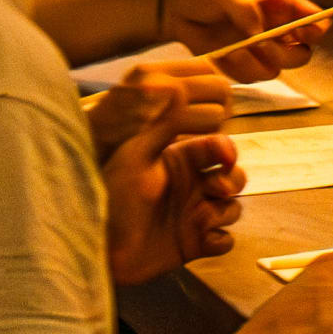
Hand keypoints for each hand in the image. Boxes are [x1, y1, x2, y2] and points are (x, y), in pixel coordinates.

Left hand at [98, 60, 246, 281]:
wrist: (98, 243)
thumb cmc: (112, 194)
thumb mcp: (135, 154)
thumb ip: (161, 124)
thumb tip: (179, 88)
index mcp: (180, 160)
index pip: (219, 148)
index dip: (227, 150)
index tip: (223, 157)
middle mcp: (192, 185)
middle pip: (235, 177)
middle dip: (233, 181)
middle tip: (216, 189)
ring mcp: (195, 215)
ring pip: (233, 208)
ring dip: (224, 212)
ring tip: (199, 219)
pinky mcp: (195, 245)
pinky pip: (225, 240)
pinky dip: (220, 239)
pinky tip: (203, 239)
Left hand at [156, 0, 331, 78]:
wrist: (174, 8)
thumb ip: (243, 7)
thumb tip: (257, 32)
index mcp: (280, 5)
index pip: (313, 20)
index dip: (315, 29)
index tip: (303, 32)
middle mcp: (275, 30)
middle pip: (301, 55)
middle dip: (286, 55)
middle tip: (263, 45)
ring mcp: (258, 51)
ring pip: (274, 71)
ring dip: (256, 64)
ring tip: (233, 50)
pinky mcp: (240, 66)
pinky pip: (248, 78)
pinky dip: (236, 70)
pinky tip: (221, 54)